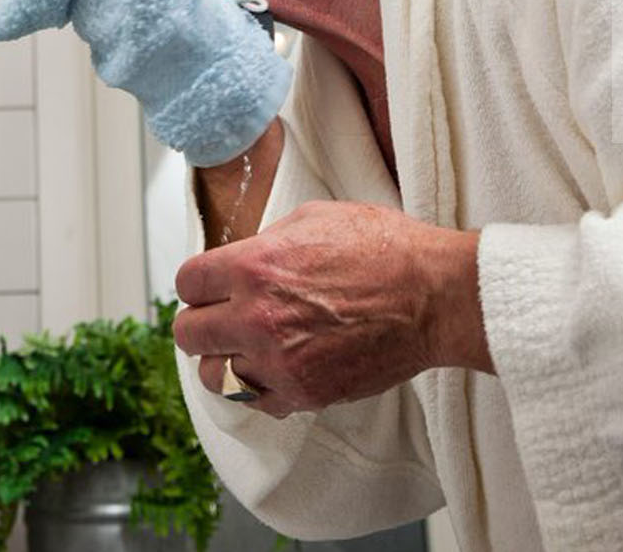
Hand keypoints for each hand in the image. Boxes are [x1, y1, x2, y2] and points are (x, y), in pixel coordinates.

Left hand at [172, 201, 491, 416]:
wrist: (435, 296)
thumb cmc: (386, 250)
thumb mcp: (314, 219)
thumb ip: (266, 242)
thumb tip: (241, 258)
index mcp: (254, 266)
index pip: (187, 282)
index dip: (198, 283)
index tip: (209, 287)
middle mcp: (257, 317)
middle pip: (189, 333)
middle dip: (201, 323)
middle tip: (219, 319)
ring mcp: (279, 361)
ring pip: (213, 375)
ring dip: (223, 361)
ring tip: (242, 349)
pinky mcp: (304, 393)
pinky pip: (255, 402)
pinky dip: (258, 389)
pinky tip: (273, 370)